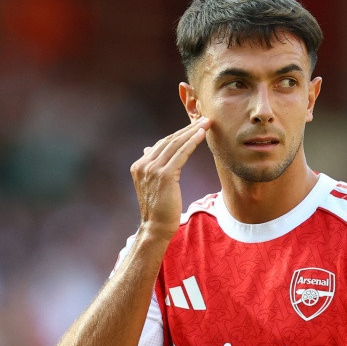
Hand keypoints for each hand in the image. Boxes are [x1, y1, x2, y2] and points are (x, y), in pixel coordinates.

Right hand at [130, 117, 210, 240]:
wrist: (156, 227)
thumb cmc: (159, 208)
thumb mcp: (153, 184)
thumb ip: (152, 166)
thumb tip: (149, 149)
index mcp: (139, 165)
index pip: (162, 144)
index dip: (179, 133)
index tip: (194, 125)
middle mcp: (143, 164)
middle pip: (169, 141)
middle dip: (188, 128)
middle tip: (204, 118)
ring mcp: (152, 169)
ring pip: (175, 144)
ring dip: (192, 131)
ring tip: (206, 123)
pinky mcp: (164, 175)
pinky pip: (181, 154)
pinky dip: (192, 142)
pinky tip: (201, 134)